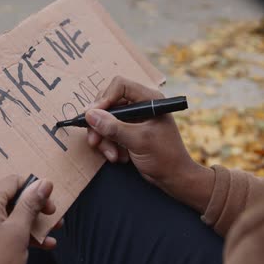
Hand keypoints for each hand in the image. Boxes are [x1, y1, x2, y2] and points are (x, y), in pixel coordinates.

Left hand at [0, 175, 58, 263]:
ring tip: (52, 233)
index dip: (34, 188)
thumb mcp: (18, 231)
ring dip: (31, 222)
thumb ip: (31, 205)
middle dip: (35, 207)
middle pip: (11, 196)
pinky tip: (42, 245)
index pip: (13, 180)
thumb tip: (43, 183)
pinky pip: (0, 228)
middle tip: (53, 216)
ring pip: (8, 214)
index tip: (51, 201)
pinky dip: (18, 233)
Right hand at [85, 76, 213, 211]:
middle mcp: (140, 104)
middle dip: (100, 124)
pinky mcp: (128, 130)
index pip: (120, 86)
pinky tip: (117, 156)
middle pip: (108, 103)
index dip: (104, 98)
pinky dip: (109, 144)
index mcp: (149, 99)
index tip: (94, 116)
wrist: (174, 178)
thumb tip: (90, 114)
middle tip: (95, 141)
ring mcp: (134, 118)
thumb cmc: (165, 157)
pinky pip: (109, 131)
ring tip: (112, 155)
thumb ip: (114, 127)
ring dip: (104, 138)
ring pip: (105, 119)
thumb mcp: (138, 141)